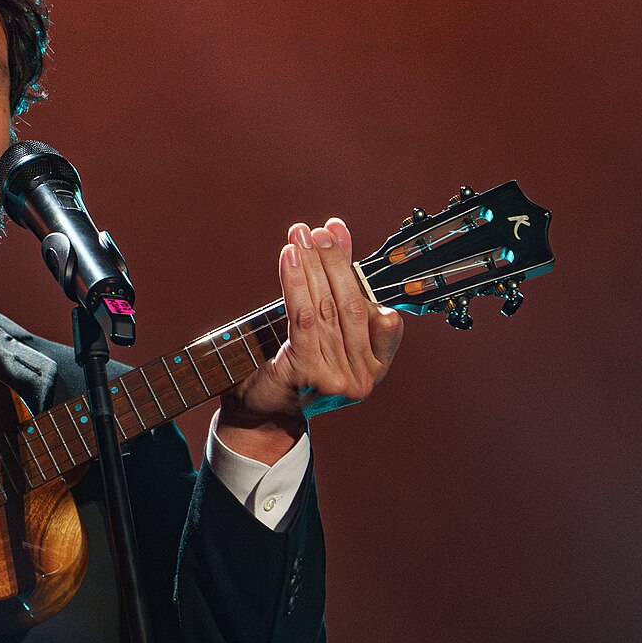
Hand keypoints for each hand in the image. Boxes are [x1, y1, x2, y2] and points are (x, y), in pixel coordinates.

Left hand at [216, 218, 404, 463]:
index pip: (380, 315)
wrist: (261, 411)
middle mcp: (364, 376)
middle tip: (316, 231)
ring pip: (326, 309)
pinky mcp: (309, 373)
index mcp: (377, 368)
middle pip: (350, 306)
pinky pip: (304, 318)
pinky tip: (290, 258)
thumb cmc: (294, 367)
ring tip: (299, 236)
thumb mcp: (324, 332)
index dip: (356, 269)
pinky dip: (296, 283)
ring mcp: (338, 378)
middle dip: (333, 262)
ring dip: (312, 266)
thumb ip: (336, 287)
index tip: (337, 234)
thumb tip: (336, 232)